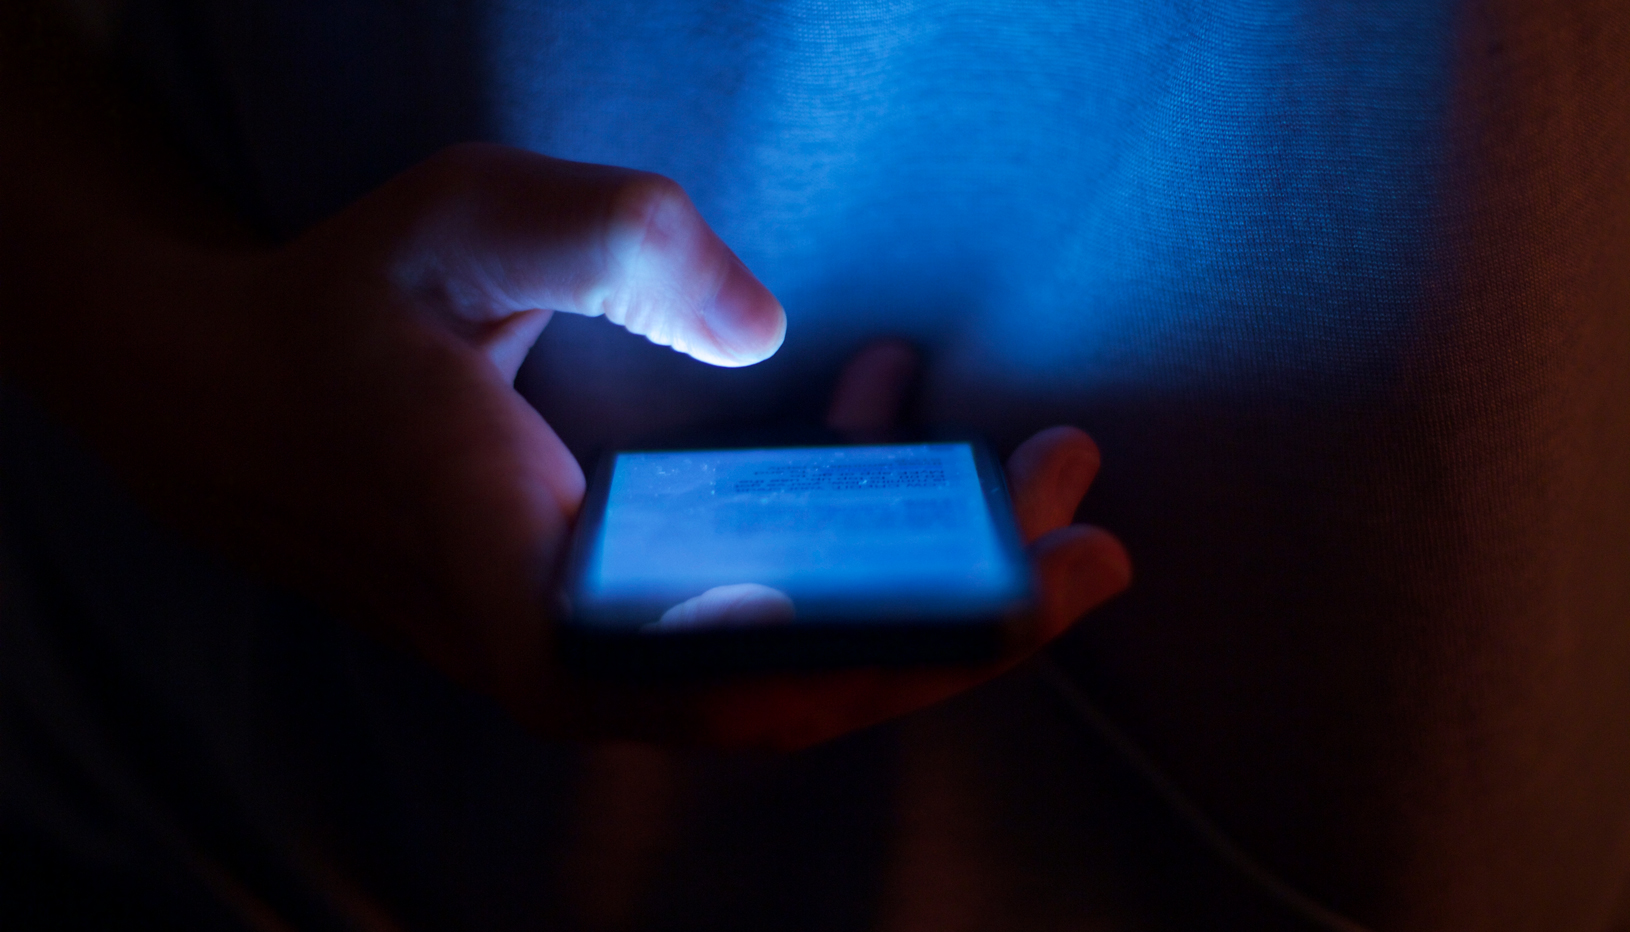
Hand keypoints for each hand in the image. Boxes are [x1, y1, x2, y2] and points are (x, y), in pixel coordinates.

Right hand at [10, 138, 1124, 749]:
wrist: (228, 399)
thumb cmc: (347, 315)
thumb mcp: (469, 224)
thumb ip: (620, 247)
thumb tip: (770, 336)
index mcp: (535, 597)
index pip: (753, 677)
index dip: (916, 643)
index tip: (1044, 579)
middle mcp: (573, 663)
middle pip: (809, 687)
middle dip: (966, 612)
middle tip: (1094, 528)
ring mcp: (595, 655)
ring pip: (795, 656)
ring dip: (922, 572)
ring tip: (1031, 472)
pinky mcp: (612, 620)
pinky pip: (758, 609)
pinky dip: (844, 533)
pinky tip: (888, 410)